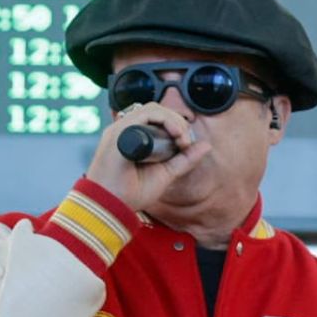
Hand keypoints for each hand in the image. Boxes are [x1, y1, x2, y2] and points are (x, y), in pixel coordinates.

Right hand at [84, 101, 211, 215]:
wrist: (110, 206)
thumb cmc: (131, 193)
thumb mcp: (166, 174)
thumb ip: (184, 160)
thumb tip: (206, 145)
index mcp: (132, 138)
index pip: (157, 118)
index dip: (176, 125)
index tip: (186, 144)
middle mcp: (124, 130)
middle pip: (156, 111)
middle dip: (178, 122)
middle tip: (186, 142)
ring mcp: (120, 129)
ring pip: (152, 109)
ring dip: (173, 120)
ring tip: (182, 138)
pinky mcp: (118, 132)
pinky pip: (145, 114)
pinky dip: (164, 119)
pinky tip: (175, 134)